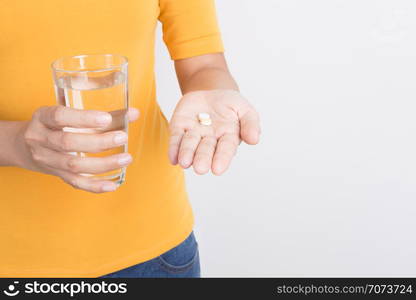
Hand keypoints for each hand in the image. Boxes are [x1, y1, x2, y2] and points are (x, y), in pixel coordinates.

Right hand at [15, 105, 138, 192]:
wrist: (24, 145)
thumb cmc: (56, 125)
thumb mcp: (71, 114)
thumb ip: (104, 114)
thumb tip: (134, 113)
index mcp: (43, 117)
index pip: (60, 116)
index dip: (83, 118)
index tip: (106, 118)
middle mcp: (40, 139)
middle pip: (68, 143)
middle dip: (98, 142)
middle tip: (123, 137)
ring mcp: (46, 159)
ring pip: (73, 165)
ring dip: (103, 164)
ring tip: (126, 158)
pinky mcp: (55, 175)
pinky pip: (75, 183)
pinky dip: (94, 185)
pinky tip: (113, 185)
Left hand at [169, 90, 259, 174]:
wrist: (210, 91)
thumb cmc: (230, 104)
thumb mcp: (245, 109)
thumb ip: (251, 123)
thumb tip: (254, 140)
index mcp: (228, 137)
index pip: (225, 149)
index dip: (221, 159)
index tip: (217, 169)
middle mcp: (210, 140)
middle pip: (206, 150)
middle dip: (203, 158)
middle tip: (200, 168)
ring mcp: (194, 134)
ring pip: (189, 145)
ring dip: (186, 154)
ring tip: (185, 163)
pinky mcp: (179, 127)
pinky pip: (175, 138)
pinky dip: (173, 148)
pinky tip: (172, 158)